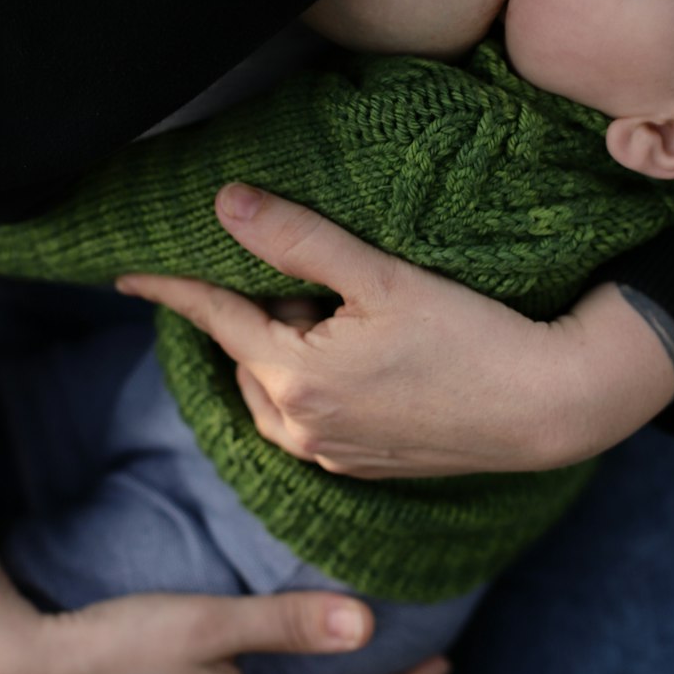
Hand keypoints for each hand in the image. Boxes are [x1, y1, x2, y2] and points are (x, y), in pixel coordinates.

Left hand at [116, 185, 673, 477]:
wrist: (545, 407)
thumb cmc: (470, 335)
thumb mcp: (382, 277)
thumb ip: (298, 240)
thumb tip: (225, 203)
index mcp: (293, 378)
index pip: (216, 319)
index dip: (172, 290)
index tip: (129, 276)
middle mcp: (298, 428)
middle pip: (249, 354)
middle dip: (267, 316)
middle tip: (333, 288)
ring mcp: (329, 456)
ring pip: (275, 391)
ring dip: (289, 354)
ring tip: (354, 324)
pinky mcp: (360, 469)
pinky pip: (308, 422)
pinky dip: (314, 389)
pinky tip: (373, 366)